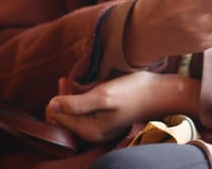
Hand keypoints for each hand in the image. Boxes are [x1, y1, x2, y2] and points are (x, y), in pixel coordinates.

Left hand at [45, 72, 199, 142]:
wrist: (162, 93)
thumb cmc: (134, 92)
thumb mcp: (103, 95)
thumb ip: (76, 103)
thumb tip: (50, 106)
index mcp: (90, 131)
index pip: (59, 118)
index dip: (57, 99)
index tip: (63, 80)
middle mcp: (93, 133)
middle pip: (66, 117)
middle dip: (63, 99)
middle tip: (66, 79)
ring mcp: (100, 127)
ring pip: (75, 112)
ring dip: (72, 96)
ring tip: (74, 80)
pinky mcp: (106, 119)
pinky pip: (86, 110)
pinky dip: (82, 97)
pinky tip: (85, 86)